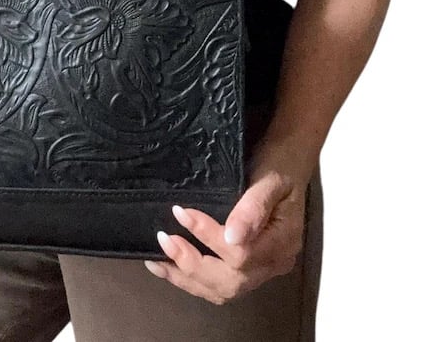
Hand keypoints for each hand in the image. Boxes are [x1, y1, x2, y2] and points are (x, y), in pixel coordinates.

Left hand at [143, 164, 307, 304]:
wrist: (289, 157)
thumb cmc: (279, 162)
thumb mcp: (271, 177)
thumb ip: (254, 206)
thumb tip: (232, 238)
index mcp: (282, 241)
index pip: (241, 254)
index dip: (207, 237)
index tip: (180, 212)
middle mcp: (274, 263)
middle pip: (231, 282)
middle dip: (192, 264)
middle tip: (164, 239)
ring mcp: (263, 270)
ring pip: (223, 290)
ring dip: (187, 278)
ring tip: (157, 260)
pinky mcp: (249, 268)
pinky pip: (220, 285)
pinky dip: (192, 281)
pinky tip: (168, 268)